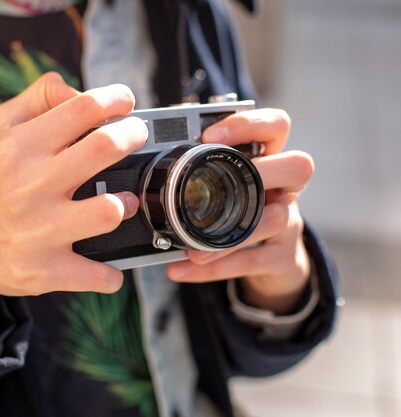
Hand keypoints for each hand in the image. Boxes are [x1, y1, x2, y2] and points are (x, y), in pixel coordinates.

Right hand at [0, 73, 147, 311]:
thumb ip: (39, 99)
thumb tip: (79, 92)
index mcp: (18, 147)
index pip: (82, 108)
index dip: (115, 99)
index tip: (126, 102)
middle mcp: (28, 186)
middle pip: (105, 149)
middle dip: (133, 136)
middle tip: (135, 138)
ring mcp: (37, 231)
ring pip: (108, 212)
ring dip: (128, 204)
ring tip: (123, 201)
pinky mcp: (42, 271)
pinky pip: (95, 275)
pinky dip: (110, 274)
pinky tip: (109, 265)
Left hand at [166, 109, 312, 314]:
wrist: (270, 263)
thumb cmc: (239, 212)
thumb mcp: (227, 187)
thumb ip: (202, 173)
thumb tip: (151, 166)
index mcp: (268, 160)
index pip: (276, 125)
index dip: (248, 124)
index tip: (208, 137)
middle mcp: (285, 187)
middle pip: (299, 166)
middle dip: (265, 171)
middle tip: (226, 186)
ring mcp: (289, 221)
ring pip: (274, 220)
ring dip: (230, 236)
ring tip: (192, 249)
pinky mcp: (282, 256)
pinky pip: (251, 262)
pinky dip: (214, 269)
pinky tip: (181, 270)